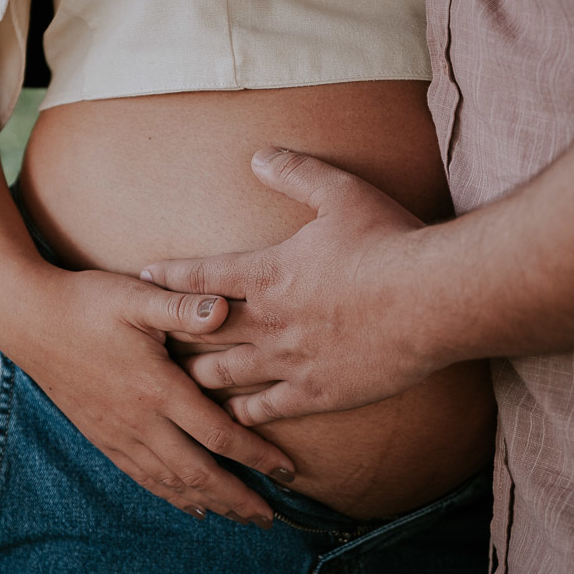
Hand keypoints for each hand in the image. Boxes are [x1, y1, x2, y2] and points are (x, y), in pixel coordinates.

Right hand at [0, 265, 294, 527]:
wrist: (29, 320)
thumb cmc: (87, 304)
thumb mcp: (137, 296)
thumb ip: (183, 306)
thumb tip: (226, 307)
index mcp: (157, 388)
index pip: (217, 434)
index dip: (255, 455)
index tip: (286, 469)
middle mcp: (139, 420)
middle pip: (198, 472)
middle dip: (237, 498)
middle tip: (268, 516)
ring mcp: (118, 433)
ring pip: (170, 482)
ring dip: (209, 503)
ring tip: (238, 517)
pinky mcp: (101, 437)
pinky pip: (142, 477)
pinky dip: (171, 495)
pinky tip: (189, 504)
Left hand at [142, 148, 437, 425]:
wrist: (431, 299)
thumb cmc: (388, 242)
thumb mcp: (341, 193)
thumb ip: (296, 174)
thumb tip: (259, 154)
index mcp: (267, 273)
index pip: (200, 277)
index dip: (167, 276)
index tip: (142, 277)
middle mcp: (267, 320)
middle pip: (201, 331)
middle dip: (171, 334)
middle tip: (148, 339)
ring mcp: (288, 360)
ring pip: (223, 374)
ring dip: (198, 376)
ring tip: (179, 381)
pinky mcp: (316, 392)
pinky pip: (266, 408)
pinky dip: (243, 414)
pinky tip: (230, 418)